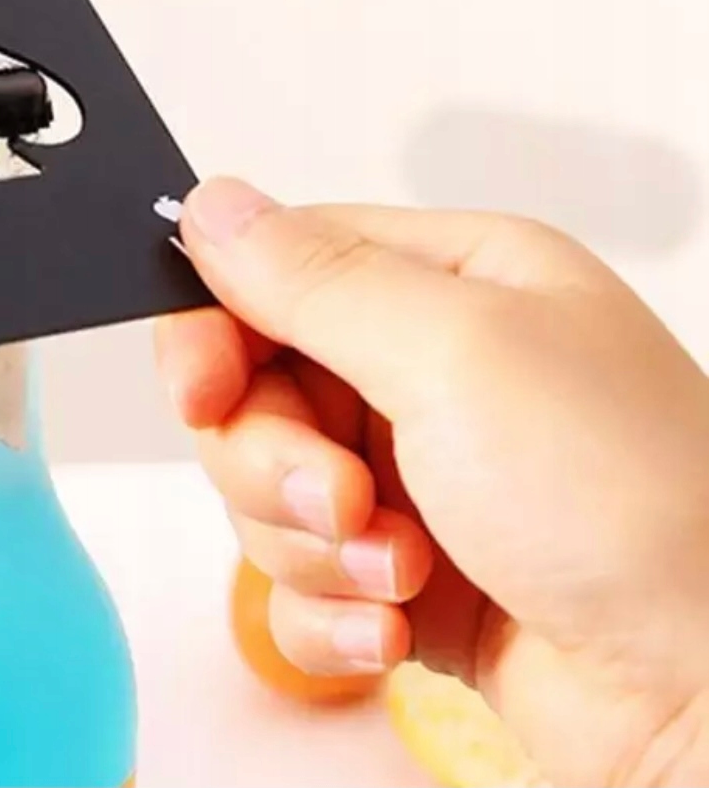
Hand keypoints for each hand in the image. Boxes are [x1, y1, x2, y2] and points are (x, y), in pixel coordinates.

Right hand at [157, 177, 708, 786]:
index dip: (216, 328)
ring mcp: (411, 476)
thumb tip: (215, 207)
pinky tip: (399, 628)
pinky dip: (334, 614)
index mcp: (447, 282)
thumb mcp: (461, 354)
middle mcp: (425, 370)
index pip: (274, 271)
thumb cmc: (633, 504)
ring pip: (264, 495)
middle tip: (338, 498)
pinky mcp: (401, 571)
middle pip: (254, 391)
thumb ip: (318, 279)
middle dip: (275, 460)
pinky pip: (298, 583)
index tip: (200, 388)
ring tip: (401, 571)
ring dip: (314, 546)